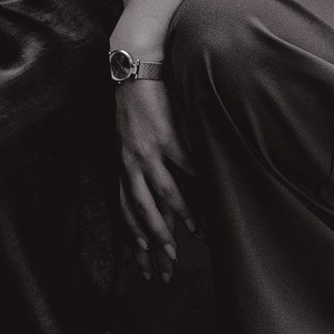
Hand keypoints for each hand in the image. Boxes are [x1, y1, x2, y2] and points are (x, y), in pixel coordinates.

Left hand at [116, 77, 194, 281]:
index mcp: (123, 165)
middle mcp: (131, 162)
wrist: (136, 69)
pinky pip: (185, 164)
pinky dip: (198, 182)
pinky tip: (210, 195)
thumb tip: (156, 195)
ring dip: (181, 215)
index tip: (144, 264)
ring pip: (163, 191)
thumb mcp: (129, 141)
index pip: (126, 211)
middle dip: (157, 239)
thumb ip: (141, 168)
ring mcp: (149, 149)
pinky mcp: (167, 134)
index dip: (135, 238)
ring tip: (197, 232)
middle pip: (142, 210)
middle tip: (169, 262)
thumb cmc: (136, 106)